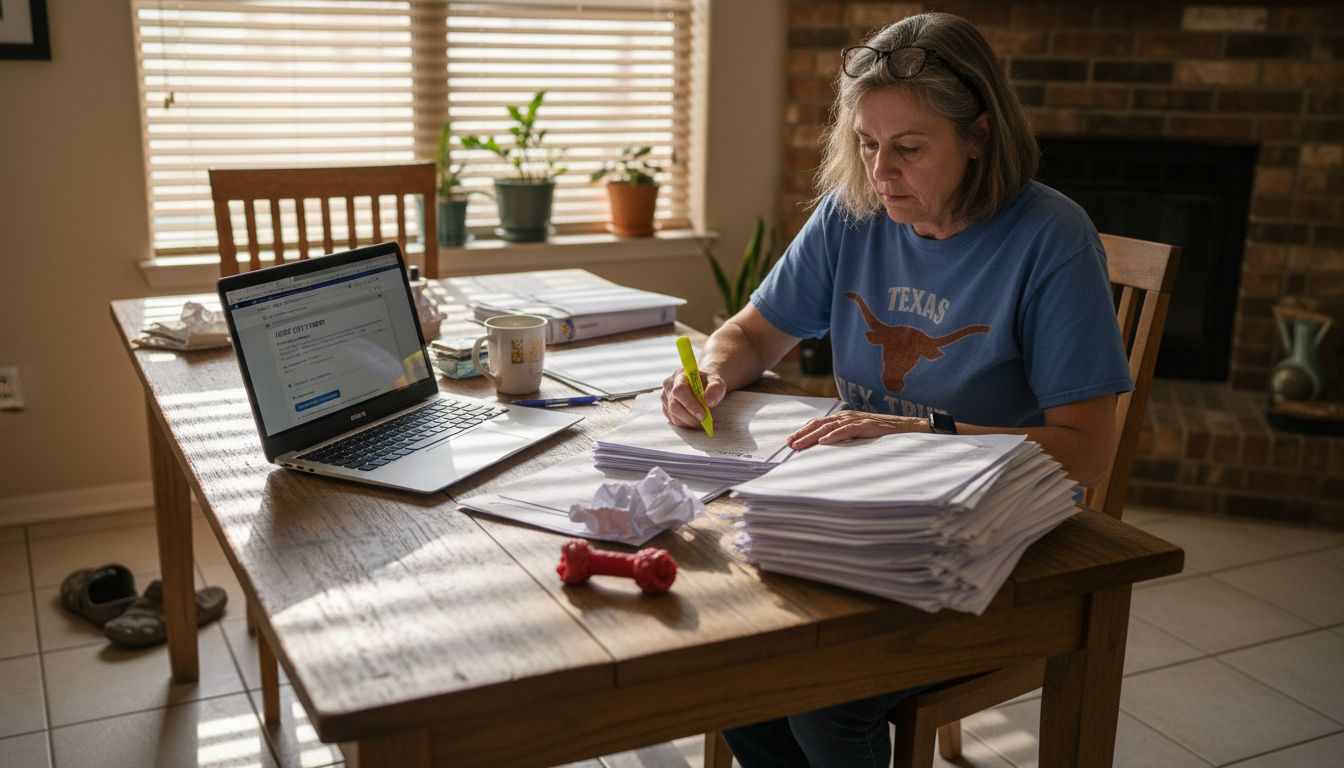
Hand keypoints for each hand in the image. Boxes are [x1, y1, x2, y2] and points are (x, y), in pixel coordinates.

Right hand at [661, 367, 725, 428]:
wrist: (701, 382)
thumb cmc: (708, 382)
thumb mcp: (716, 381)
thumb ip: (715, 388)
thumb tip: (709, 402)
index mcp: (680, 375)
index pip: (679, 391)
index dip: (690, 404)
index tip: (703, 415)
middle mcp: (669, 385)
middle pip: (674, 406)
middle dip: (690, 418)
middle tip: (705, 422)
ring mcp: (665, 397)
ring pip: (673, 415)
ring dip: (689, 422)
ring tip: (703, 422)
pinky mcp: (665, 407)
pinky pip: (673, 420)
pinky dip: (685, 424)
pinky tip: (696, 422)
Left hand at [786, 410, 926, 449]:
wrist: (909, 427)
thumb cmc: (885, 434)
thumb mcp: (861, 436)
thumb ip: (846, 439)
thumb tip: (829, 450)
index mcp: (845, 419)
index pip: (820, 423)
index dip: (804, 430)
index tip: (791, 440)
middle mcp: (848, 416)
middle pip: (820, 424)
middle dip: (803, 434)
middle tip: (789, 444)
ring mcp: (857, 420)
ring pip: (829, 427)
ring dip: (812, 436)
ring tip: (800, 444)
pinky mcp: (867, 425)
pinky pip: (847, 430)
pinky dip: (833, 435)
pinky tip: (823, 442)